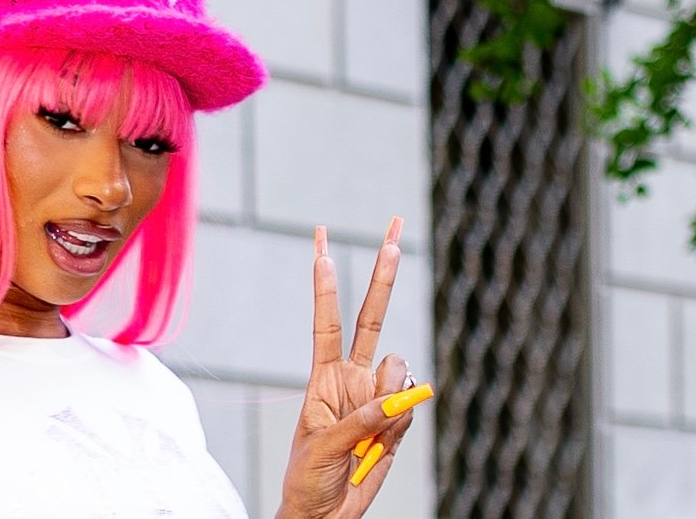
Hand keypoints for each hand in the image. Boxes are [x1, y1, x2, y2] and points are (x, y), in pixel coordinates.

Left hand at [276, 218, 427, 518]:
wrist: (324, 512)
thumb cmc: (308, 476)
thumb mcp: (322, 445)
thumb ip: (361, 417)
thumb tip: (400, 394)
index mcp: (324, 375)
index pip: (326, 318)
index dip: (325, 283)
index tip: (322, 244)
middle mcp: (353, 376)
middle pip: (372, 315)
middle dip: (383, 272)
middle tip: (395, 228)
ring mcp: (378, 396)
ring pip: (400, 372)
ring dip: (388, 401)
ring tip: (365, 435)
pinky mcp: (398, 420)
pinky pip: (410, 409)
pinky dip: (399, 426)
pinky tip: (379, 445)